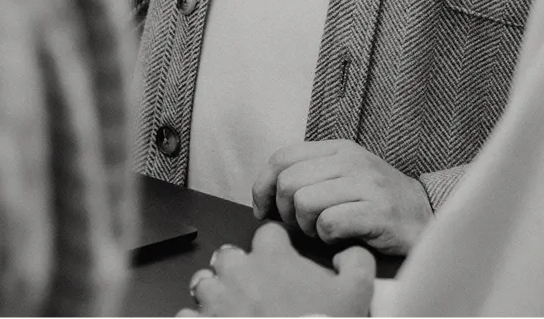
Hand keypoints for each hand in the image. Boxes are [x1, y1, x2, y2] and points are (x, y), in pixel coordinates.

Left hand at [174, 223, 372, 318]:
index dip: (275, 245)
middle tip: (252, 287)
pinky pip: (186, 316)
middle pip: (228, 255)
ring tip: (229, 307)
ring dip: (214, 292)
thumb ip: (356, 259)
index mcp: (272, 258)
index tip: (280, 258)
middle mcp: (238, 274)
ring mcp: (215, 302)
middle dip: (238, 268)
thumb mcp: (357, 291)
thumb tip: (347, 250)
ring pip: (203, 283)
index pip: (267, 232)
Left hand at [251, 139, 432, 254]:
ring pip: (305, 202)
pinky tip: (339, 238)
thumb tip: (267, 195)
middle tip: (301, 227)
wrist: (425, 215)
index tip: (265, 211)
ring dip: (306, 227)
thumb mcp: (344, 175)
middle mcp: (351, 160)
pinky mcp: (377, 210)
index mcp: (338, 149)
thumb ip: (311, 175)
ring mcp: (365, 183)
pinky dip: (327, 238)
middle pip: (288, 182)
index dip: (263, 186)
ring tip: (322, 231)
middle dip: (286, 212)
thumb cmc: (376, 201)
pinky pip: (329, 223)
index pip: (282, 157)